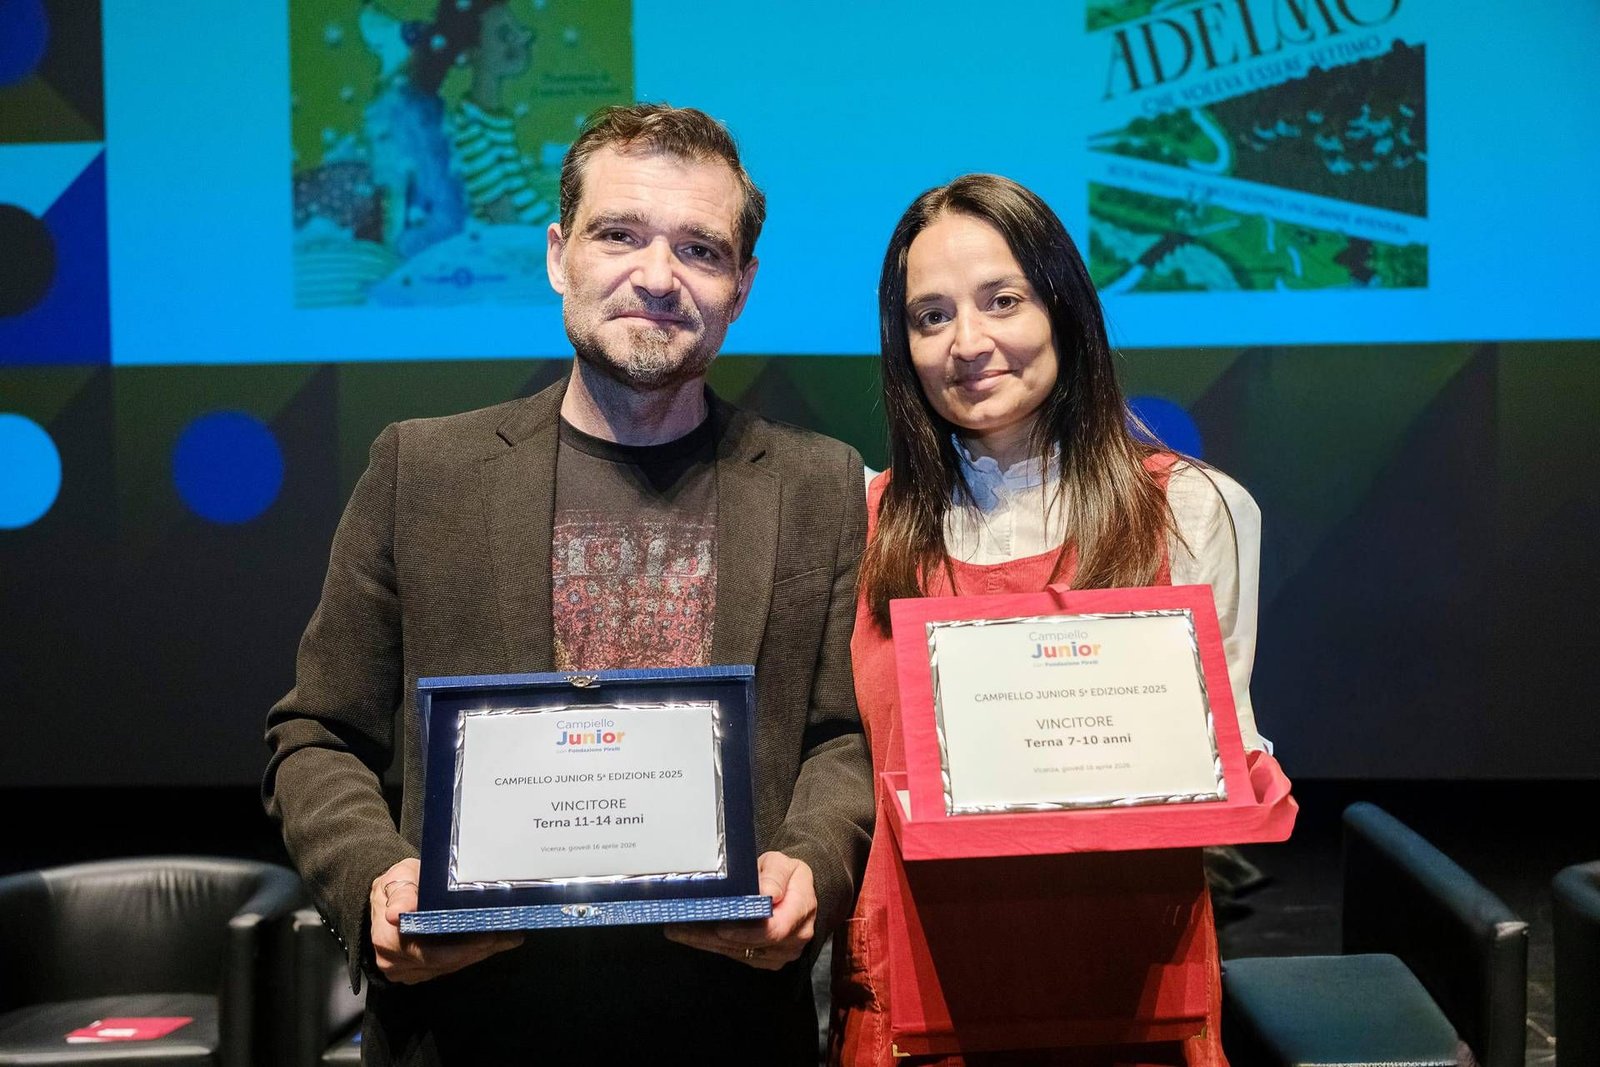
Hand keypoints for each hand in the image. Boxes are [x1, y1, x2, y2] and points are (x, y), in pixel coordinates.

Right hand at [367, 858, 523, 983]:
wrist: (386, 897)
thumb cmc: (398, 883)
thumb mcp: (399, 877)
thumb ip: (401, 893)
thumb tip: (396, 913)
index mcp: (388, 939)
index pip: (430, 953)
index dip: (463, 948)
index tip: (489, 936)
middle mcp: (394, 962)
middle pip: (445, 962)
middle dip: (479, 949)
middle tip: (509, 935)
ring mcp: (406, 970)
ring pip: (451, 966)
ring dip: (480, 953)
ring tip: (508, 937)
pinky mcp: (418, 973)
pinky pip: (449, 967)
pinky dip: (471, 954)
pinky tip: (493, 943)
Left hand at [663, 851, 816, 970]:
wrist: (793, 889)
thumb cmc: (785, 874)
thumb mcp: (782, 863)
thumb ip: (775, 876)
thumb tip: (768, 894)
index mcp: (802, 909)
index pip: (773, 929)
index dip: (744, 931)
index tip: (719, 926)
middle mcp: (795, 937)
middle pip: (751, 944)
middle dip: (714, 936)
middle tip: (684, 924)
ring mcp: (781, 952)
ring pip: (739, 953)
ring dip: (707, 942)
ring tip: (679, 929)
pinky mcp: (765, 959)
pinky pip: (737, 956)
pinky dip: (713, 946)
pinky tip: (692, 935)